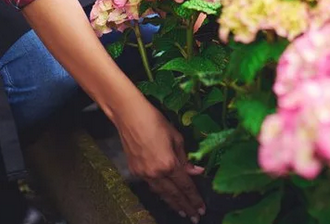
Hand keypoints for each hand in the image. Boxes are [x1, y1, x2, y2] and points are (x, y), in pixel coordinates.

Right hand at [114, 96, 205, 220]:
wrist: (128, 115)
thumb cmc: (154, 120)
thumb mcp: (176, 136)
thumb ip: (186, 157)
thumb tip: (197, 171)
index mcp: (168, 164)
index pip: (185, 186)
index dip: (194, 198)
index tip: (201, 208)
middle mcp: (155, 173)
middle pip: (174, 195)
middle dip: (185, 207)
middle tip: (194, 217)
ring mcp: (143, 173)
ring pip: (161, 193)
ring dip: (172, 203)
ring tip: (181, 212)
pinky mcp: (134, 170)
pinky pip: (151, 186)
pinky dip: (160, 193)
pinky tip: (165, 196)